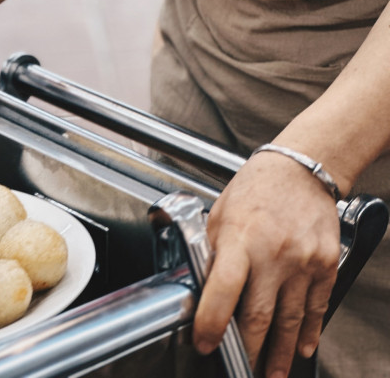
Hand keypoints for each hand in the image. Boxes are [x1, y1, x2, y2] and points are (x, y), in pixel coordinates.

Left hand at [192, 152, 339, 377]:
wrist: (301, 169)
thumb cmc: (256, 187)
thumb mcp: (220, 214)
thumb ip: (212, 252)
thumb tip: (201, 288)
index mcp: (240, 237)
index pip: (223, 289)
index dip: (211, 323)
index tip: (204, 343)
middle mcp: (273, 252)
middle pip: (258, 316)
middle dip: (247, 350)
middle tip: (238, 368)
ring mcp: (303, 261)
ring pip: (290, 321)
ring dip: (280, 353)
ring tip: (271, 373)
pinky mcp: (326, 265)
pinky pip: (317, 308)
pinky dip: (309, 332)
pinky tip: (302, 348)